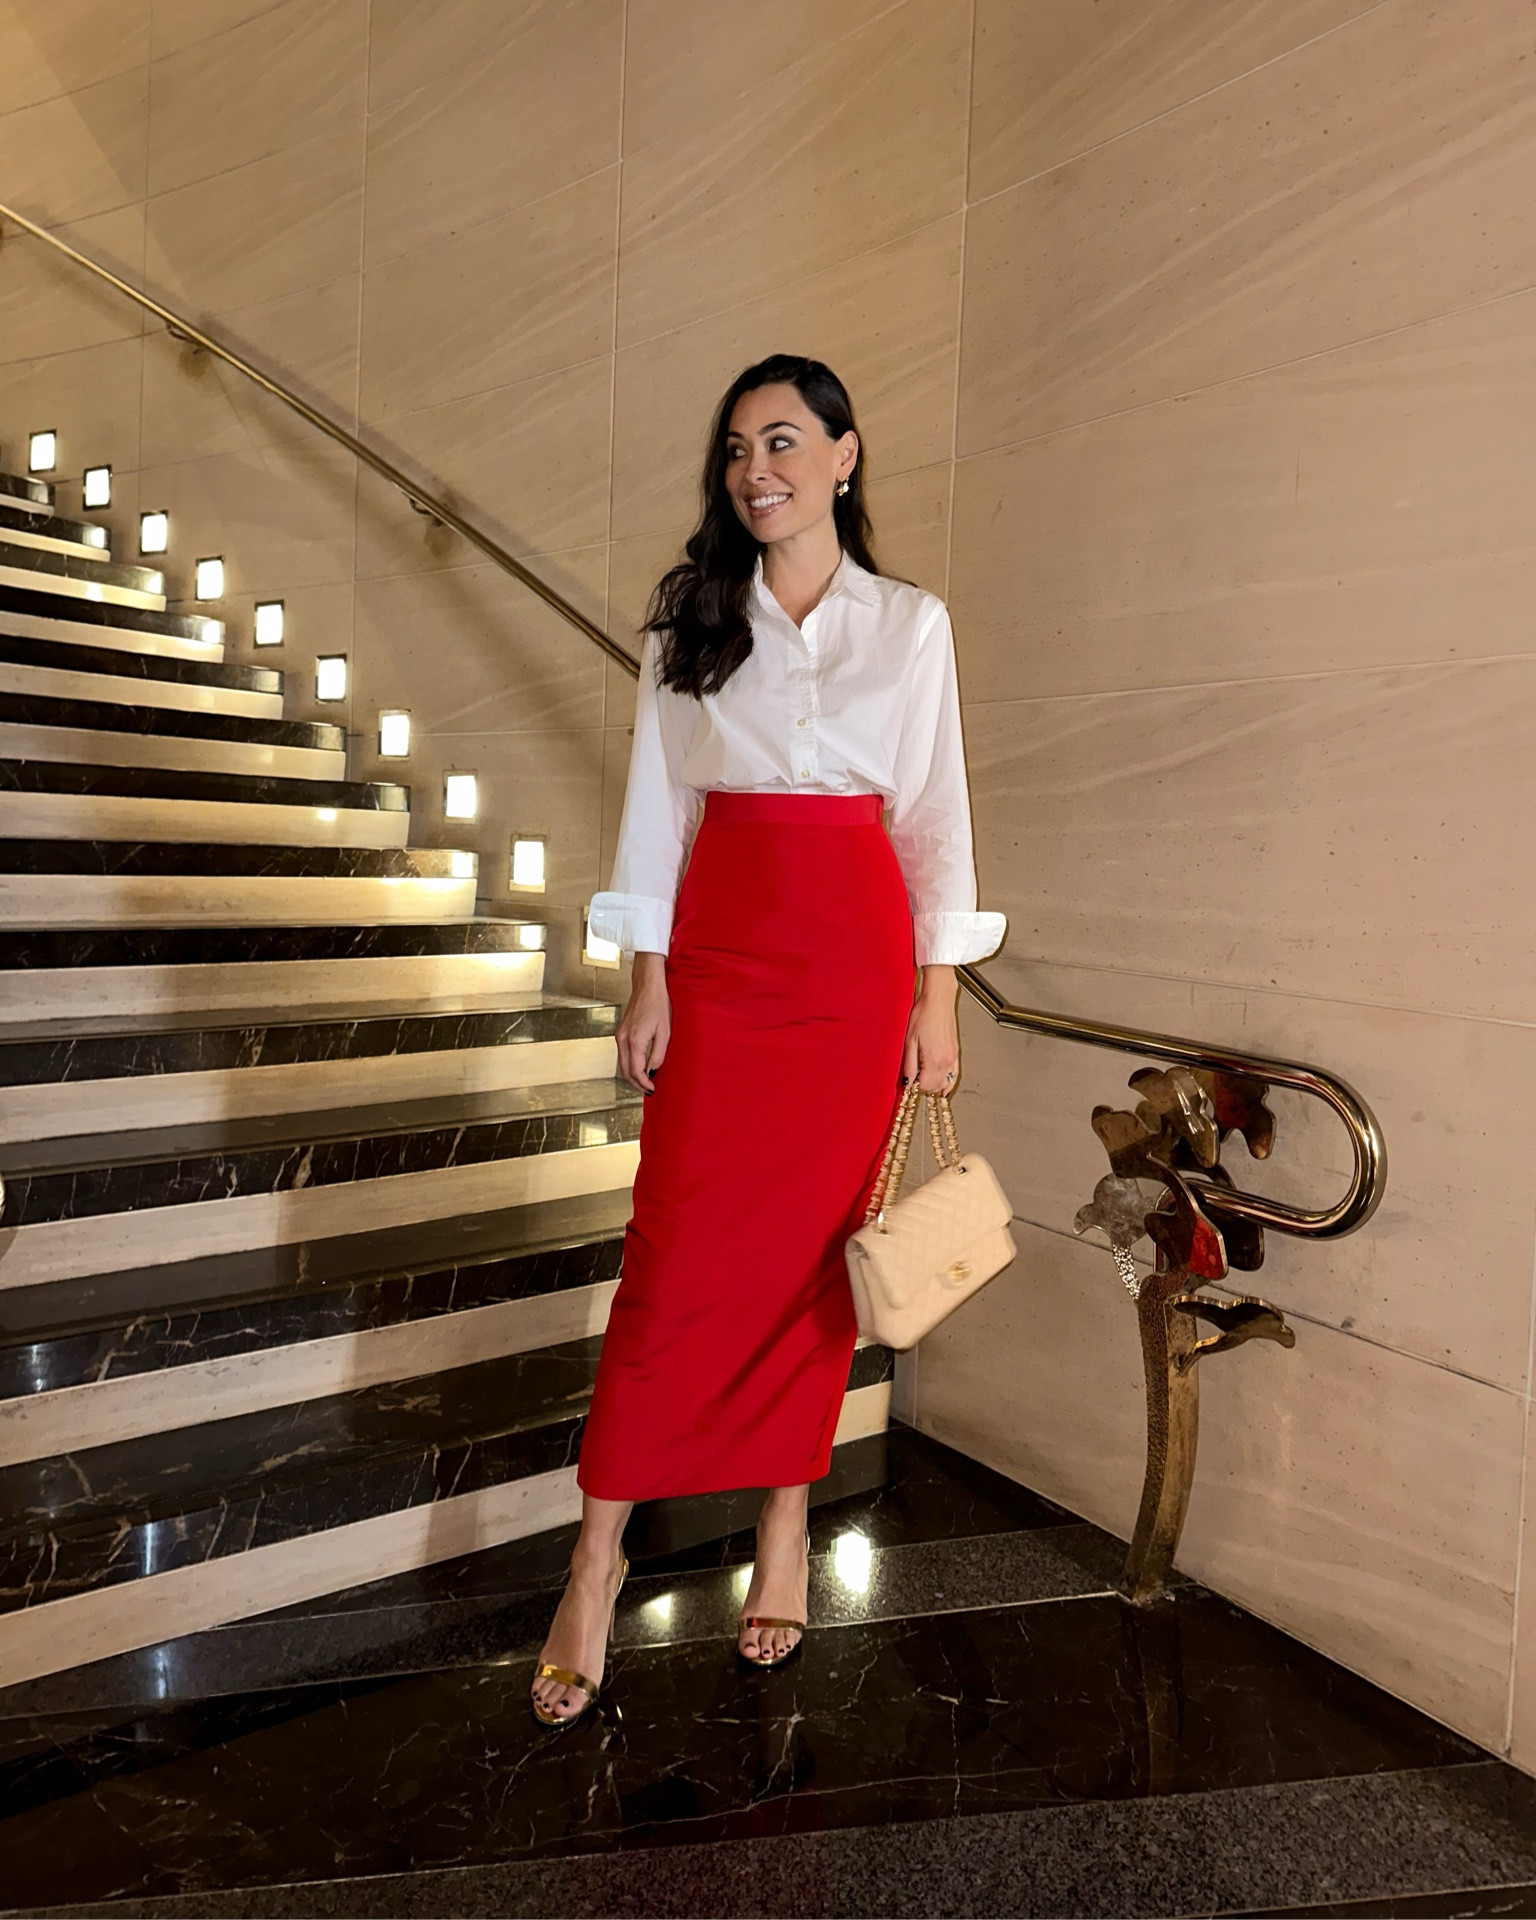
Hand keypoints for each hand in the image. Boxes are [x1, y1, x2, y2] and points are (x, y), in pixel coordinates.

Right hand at [616, 950, 669, 1093]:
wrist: (647, 985)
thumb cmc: (658, 1004)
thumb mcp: (665, 1031)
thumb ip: (658, 1054)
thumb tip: (652, 1071)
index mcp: (635, 1040)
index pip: (636, 1071)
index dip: (644, 1084)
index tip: (653, 1089)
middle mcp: (623, 1040)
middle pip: (625, 1072)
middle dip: (636, 1084)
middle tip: (649, 1091)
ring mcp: (619, 1036)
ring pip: (621, 1065)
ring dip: (632, 1076)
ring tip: (645, 1083)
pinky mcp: (620, 1033)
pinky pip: (622, 1056)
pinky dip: (629, 1066)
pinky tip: (640, 1068)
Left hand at [901, 964, 959, 1093]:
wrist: (938, 1001)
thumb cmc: (923, 1015)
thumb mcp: (909, 1041)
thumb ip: (909, 1065)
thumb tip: (908, 1082)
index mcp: (934, 1059)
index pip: (925, 1086)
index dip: (914, 1087)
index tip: (908, 1083)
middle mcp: (946, 1061)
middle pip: (936, 1087)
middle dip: (924, 1087)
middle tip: (913, 1081)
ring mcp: (953, 1057)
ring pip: (946, 1082)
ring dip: (935, 1086)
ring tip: (925, 1082)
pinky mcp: (955, 1052)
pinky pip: (954, 1074)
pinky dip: (948, 1082)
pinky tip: (943, 1087)